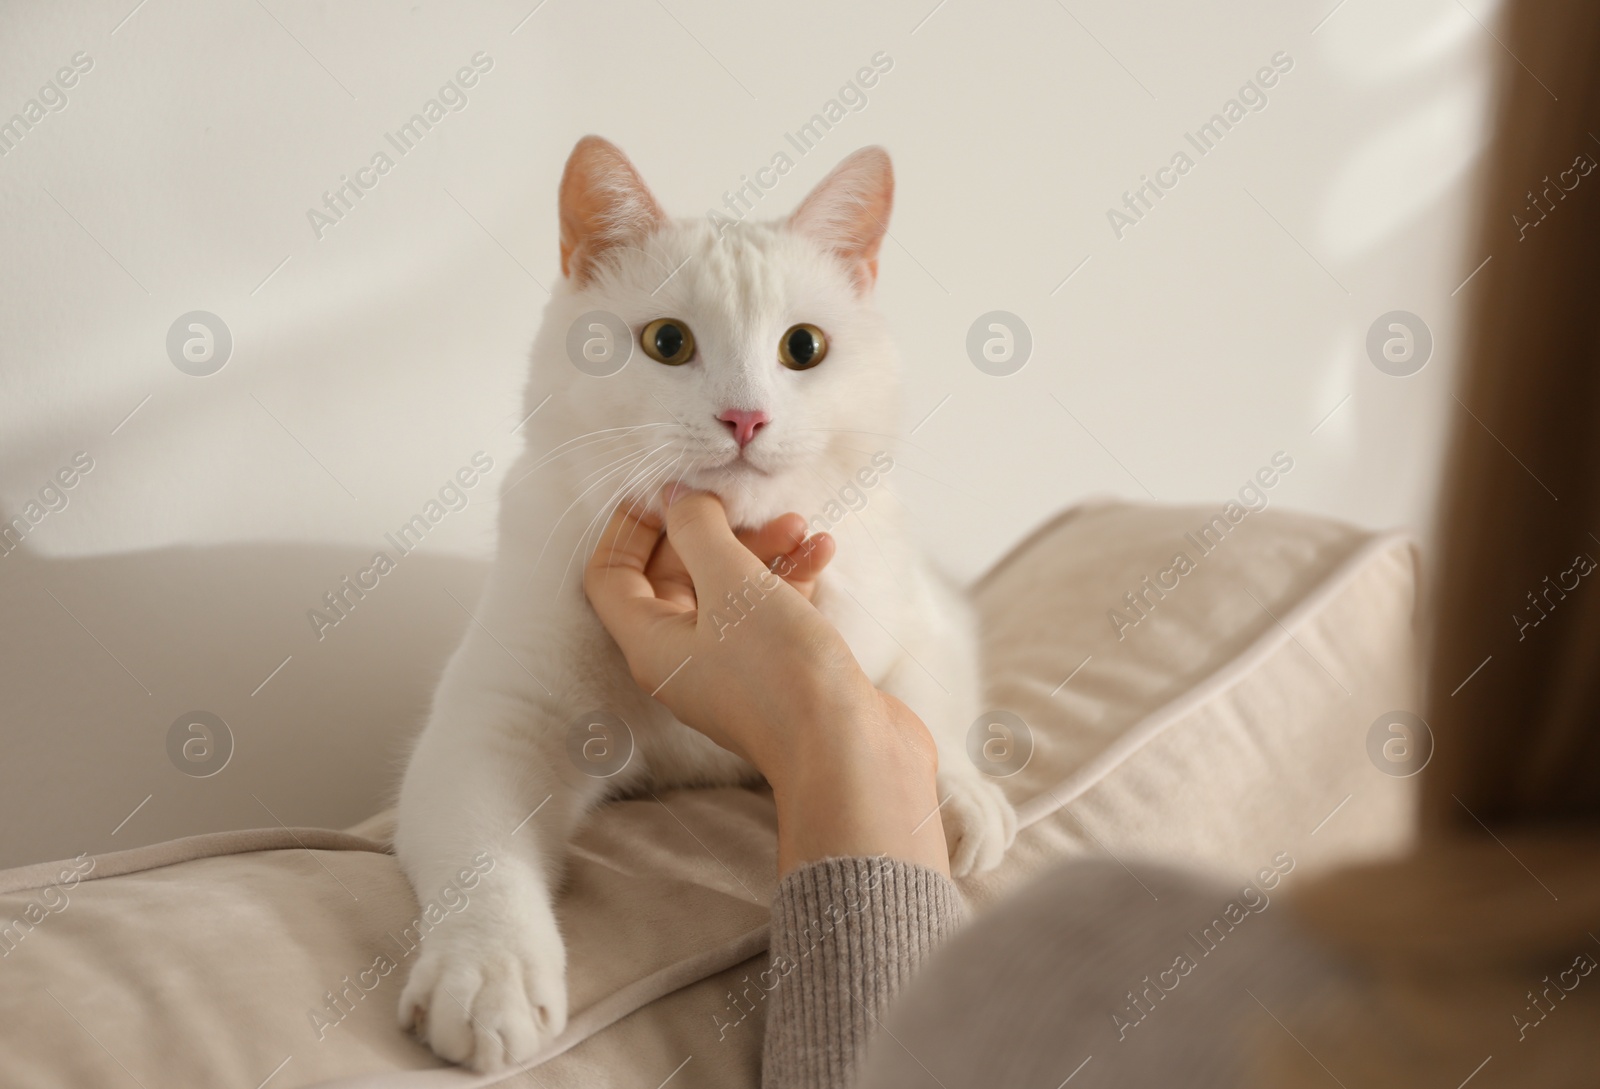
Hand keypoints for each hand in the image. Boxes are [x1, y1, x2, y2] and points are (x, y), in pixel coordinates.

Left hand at [584, 487, 950, 876]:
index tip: (670, 490)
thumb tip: (677, 497)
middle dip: (713, 531)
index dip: (630, 526)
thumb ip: (698, 530)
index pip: (610, 575)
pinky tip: (822, 552)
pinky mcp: (778, 673)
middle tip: (750, 504)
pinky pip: (770, 611)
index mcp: (650, 643)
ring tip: (800, 525)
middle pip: (676, 576)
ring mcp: (731, 669)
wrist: (850, 756)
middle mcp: (681, 659)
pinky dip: (790, 578)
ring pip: (730, 590)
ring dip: (760, 550)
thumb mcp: (732, 582)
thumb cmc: (780, 670)